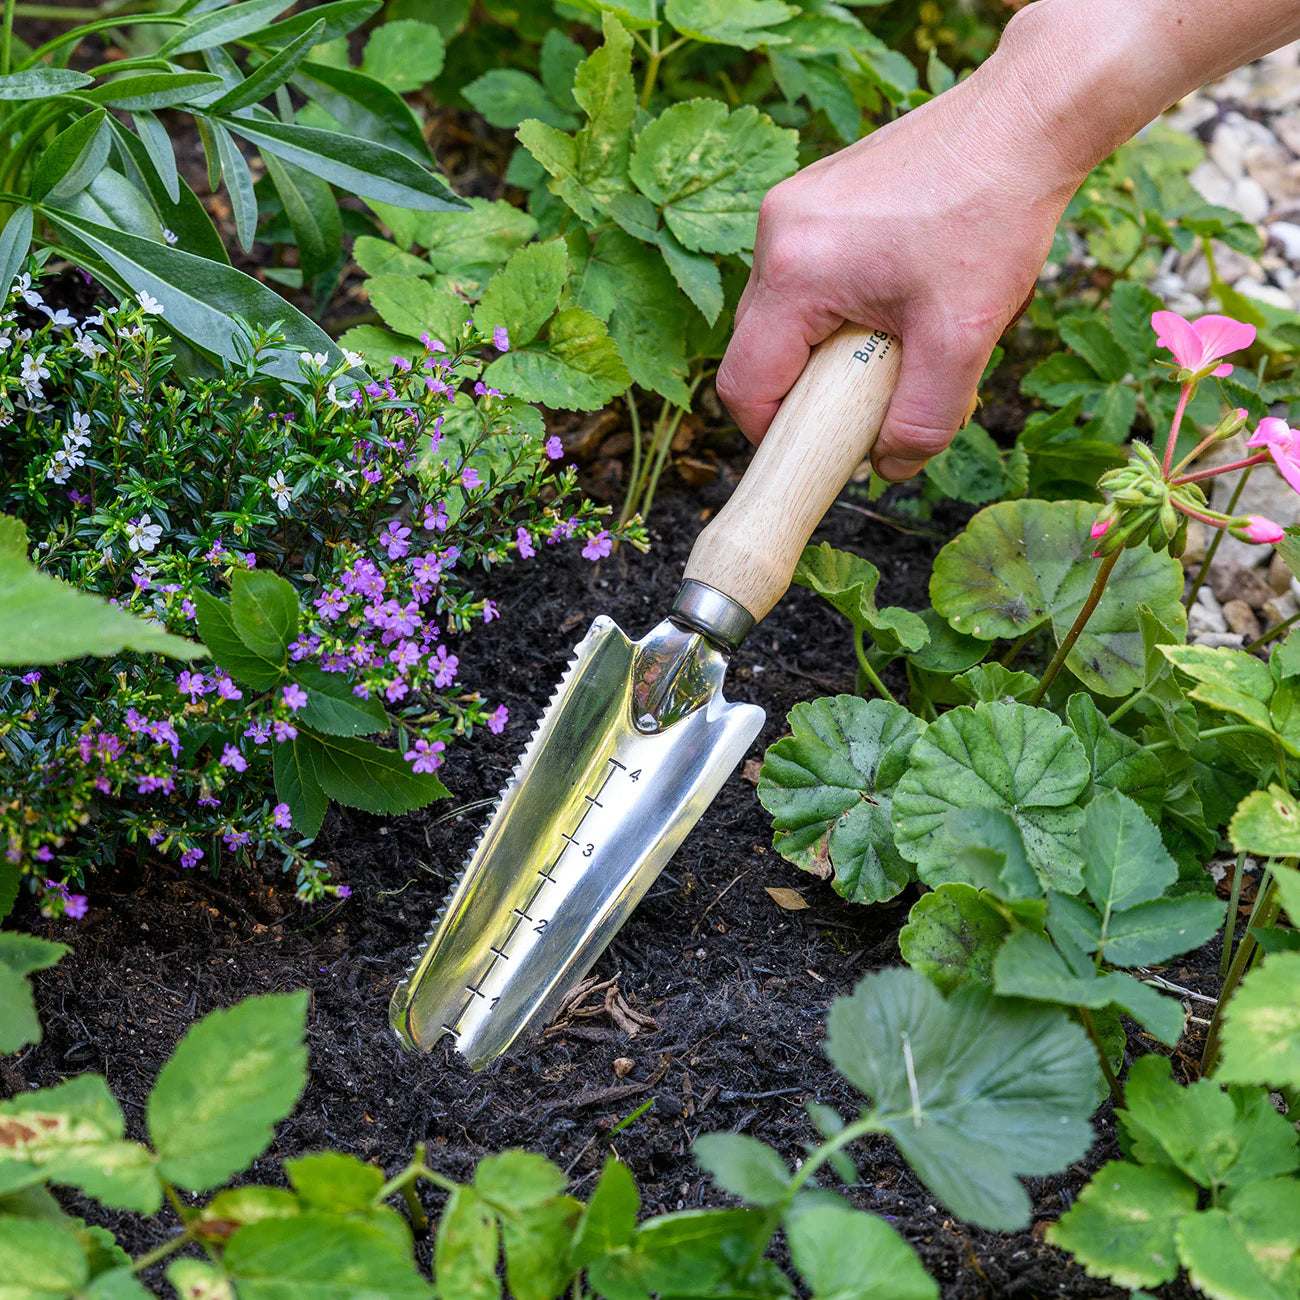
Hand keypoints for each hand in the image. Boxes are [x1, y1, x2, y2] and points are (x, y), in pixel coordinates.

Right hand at [716, 49, 1086, 480]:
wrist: (1024, 119)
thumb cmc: (994, 215)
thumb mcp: (962, 339)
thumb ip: (922, 421)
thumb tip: (891, 468)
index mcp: (794, 271)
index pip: (744, 383)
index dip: (773, 432)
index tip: (820, 447)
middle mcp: (776, 232)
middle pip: (759, 348)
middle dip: (809, 389)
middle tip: (869, 399)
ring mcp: (792, 207)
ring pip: (784, 312)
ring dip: (829, 346)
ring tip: (897, 339)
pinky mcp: (815, 196)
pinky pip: (806, 275)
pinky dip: (841, 305)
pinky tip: (899, 295)